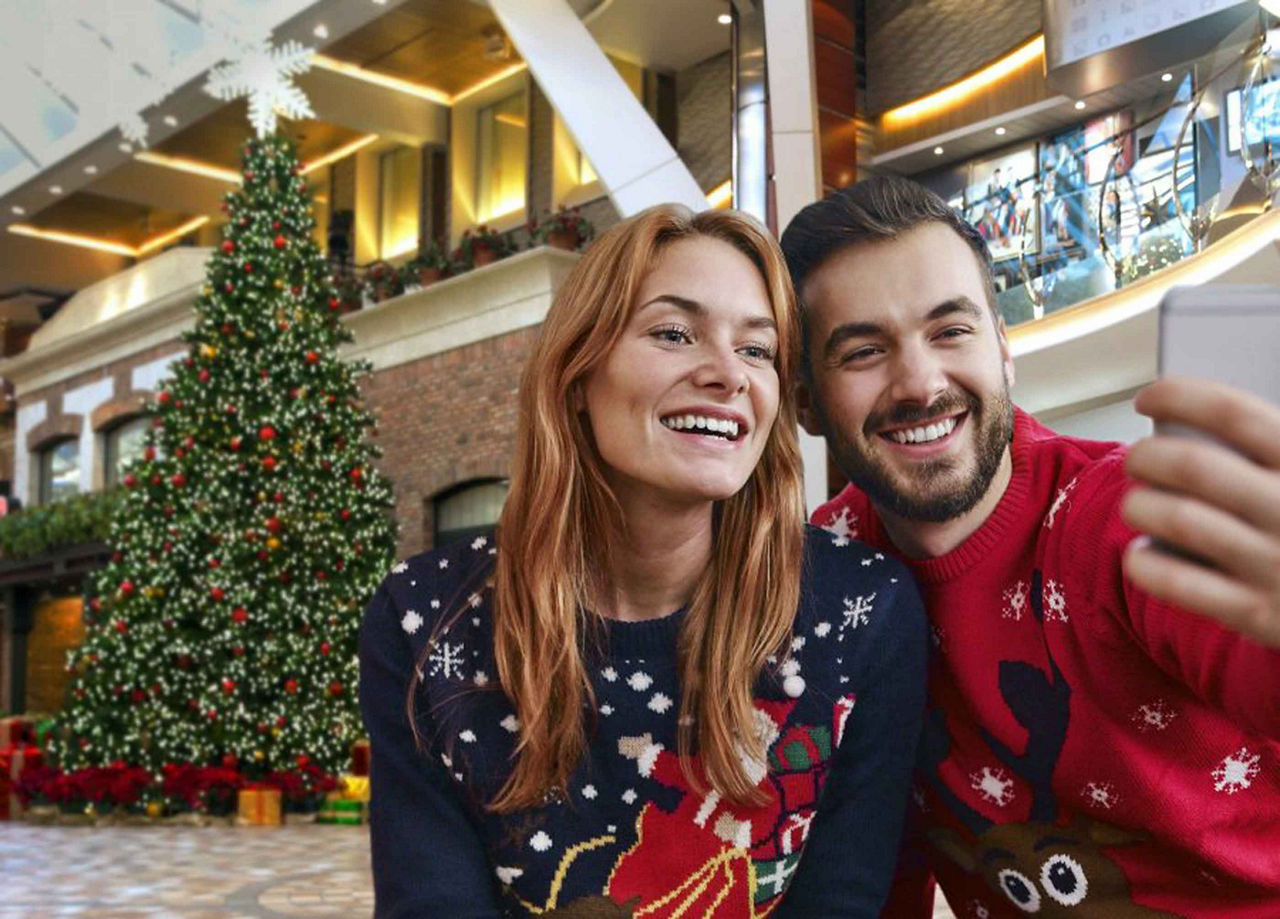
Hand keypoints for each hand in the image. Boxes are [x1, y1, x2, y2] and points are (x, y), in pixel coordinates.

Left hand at [1121, 377, 1279, 646]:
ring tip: (1136, 505)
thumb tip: (1188, 417)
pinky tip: (1140, 556)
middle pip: (1194, 466)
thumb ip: (1269, 450)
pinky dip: (1145, 565)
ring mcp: (1278, 564)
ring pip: (1178, 519)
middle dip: (1147, 456)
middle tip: (1135, 460)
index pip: (1234, 413)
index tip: (1147, 398)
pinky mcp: (1262, 614)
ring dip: (1140, 506)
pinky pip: (1179, 584)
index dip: (1180, 397)